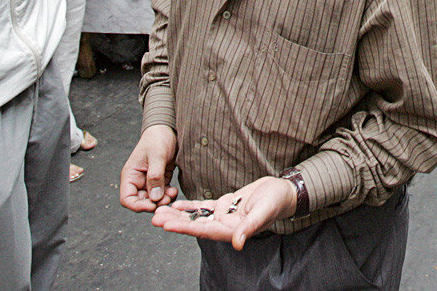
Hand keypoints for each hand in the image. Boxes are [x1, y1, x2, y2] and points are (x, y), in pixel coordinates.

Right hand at [120, 125, 178, 212]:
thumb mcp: (157, 155)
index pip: (127, 199)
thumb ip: (155, 176)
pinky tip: (173, 190)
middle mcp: (138, 181)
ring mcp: (149, 182)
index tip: (152, 205)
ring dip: (163, 201)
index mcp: (131, 174)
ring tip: (172, 193)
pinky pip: (162, 195)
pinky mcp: (160, 181)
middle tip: (166, 199)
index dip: (138, 206)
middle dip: (154, 204)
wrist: (168, 129)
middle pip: (141, 203)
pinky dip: (168, 196)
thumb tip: (154, 198)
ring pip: (153, 201)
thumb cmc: (158, 138)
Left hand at [151, 176, 297, 250]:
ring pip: (197, 216)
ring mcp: (224, 216)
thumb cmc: (275, 202)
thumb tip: (237, 244)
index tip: (167, 224)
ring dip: (179, 214)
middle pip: (195, 224)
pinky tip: (177, 205)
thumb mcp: (263, 213)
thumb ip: (249, 228)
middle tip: (155, 217)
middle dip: (175, 221)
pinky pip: (204, 207)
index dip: (185, 227)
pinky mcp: (225, 205)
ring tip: (160, 211)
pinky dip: (190, 206)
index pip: (204, 230)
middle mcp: (225, 226)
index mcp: (232, 230)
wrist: (282, 192)